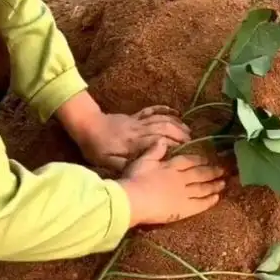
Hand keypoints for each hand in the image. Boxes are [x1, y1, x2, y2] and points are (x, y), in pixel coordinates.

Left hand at [57, 92, 190, 169]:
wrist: (86, 126)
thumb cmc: (96, 148)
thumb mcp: (107, 163)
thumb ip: (125, 166)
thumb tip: (142, 170)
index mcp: (133, 143)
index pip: (159, 142)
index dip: (174, 146)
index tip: (186, 153)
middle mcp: (139, 129)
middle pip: (165, 129)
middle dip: (181, 136)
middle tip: (194, 144)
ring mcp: (138, 121)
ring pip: (162, 119)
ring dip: (177, 124)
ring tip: (190, 132)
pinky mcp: (135, 116)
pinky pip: (152, 110)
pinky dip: (165, 110)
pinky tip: (176, 113)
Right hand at [118, 139, 225, 227]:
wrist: (133, 201)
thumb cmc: (135, 180)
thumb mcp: (143, 161)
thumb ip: (154, 151)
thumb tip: (163, 140)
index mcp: (171, 166)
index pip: (189, 161)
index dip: (199, 159)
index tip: (208, 159)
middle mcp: (181, 179)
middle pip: (200, 174)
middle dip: (212, 171)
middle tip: (223, 170)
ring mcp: (184, 194)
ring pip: (202, 188)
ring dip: (214, 185)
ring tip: (223, 183)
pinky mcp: (184, 209)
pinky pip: (200, 204)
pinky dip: (209, 201)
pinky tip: (216, 198)